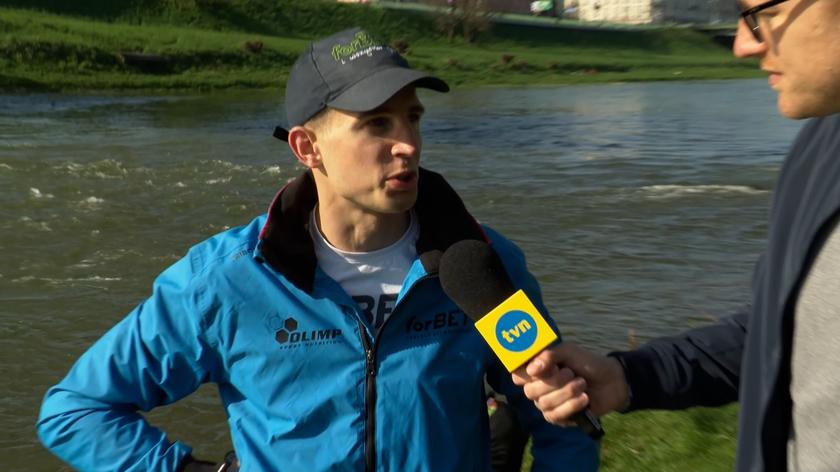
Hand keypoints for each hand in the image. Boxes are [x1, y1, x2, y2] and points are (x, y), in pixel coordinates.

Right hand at [512, 343, 628, 424]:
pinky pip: (555, 416)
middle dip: (553, 382)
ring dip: (567, 393)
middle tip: (571, 373)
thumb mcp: (569, 352)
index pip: (517, 374)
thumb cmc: (587, 363)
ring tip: (582, 384)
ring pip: (544, 404)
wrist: (611, 381)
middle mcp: (537, 387)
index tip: (544, 368)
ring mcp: (546, 404)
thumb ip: (550, 355)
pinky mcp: (558, 418)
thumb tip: (532, 369)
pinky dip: (571, 406)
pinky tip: (584, 399)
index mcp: (536, 370)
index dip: (526, 373)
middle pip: (530, 391)